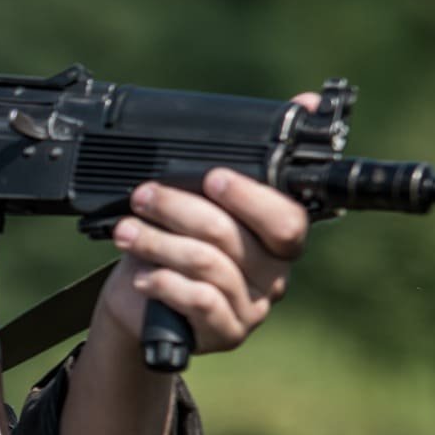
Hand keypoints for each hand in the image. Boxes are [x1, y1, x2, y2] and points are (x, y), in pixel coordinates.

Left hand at [95, 93, 316, 358]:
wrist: (143, 299)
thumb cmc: (180, 239)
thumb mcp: (205, 196)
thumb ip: (246, 156)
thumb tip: (309, 102)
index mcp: (280, 236)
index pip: (288, 219)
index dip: (252, 198)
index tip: (212, 176)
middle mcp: (273, 273)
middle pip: (235, 238)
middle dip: (181, 210)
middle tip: (144, 195)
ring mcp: (251, 307)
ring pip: (209, 266)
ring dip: (159, 242)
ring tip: (126, 230)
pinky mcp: (225, 333)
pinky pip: (199, 303)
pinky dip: (166, 283)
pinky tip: (144, 275)